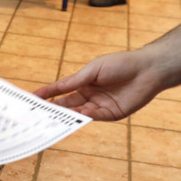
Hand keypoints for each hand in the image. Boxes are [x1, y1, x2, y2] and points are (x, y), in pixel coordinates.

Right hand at [33, 50, 164, 120]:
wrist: (147, 69)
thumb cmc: (120, 63)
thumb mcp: (93, 69)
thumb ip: (76, 80)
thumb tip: (57, 88)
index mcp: (83, 82)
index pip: (61, 90)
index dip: (48, 93)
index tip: (33, 97)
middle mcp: (89, 95)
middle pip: (67, 104)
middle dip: (54, 108)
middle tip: (39, 112)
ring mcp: (100, 105)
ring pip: (79, 112)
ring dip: (67, 114)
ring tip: (53, 116)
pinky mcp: (112, 114)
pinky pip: (95, 116)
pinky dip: (84, 117)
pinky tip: (75, 115)